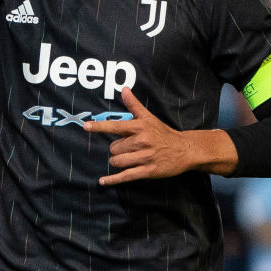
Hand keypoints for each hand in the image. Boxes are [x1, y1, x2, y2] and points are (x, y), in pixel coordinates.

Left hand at [84, 88, 236, 184]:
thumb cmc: (163, 133)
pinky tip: (103, 181)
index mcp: (140, 127)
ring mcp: (144, 157)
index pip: (116, 126)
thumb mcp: (149, 117)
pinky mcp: (147, 171)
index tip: (85, 126)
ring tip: (128, 158)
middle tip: (129, 147)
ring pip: (117, 161)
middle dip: (117, 149)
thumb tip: (124, 89)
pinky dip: (113, 180)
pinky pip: (125, 176)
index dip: (100, 126)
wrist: (184, 150)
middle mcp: (141, 141)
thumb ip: (134, 105)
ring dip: (118, 161)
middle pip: (114, 148)